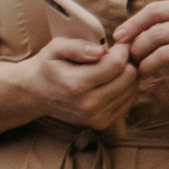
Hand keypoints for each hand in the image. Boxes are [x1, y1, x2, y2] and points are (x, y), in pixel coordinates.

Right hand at [8, 35, 140, 130]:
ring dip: (127, 75)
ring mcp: (96, 117)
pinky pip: (128, 101)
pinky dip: (125, 88)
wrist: (36, 94)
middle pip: (129, 77)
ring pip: (132, 89)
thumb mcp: (55, 49)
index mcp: (76, 85)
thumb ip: (77, 47)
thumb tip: (99, 51)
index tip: (117, 44)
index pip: (118, 64)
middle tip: (115, 55)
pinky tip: (111, 81)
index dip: (122, 50)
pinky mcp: (102, 123)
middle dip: (127, 61)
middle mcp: (88, 105)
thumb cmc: (49, 67)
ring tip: (111, 68)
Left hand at [114, 0, 168, 92]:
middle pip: (156, 33)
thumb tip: (132, 30)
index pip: (155, 11)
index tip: (119, 38)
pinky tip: (153, 88)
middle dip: (136, 48)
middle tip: (128, 60)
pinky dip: (161, 85)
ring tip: (139, 73)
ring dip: (145, 66)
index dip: (133, 24)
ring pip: (164, 54)